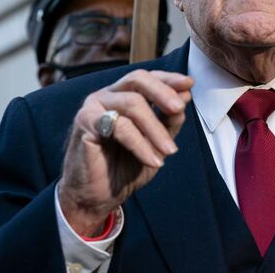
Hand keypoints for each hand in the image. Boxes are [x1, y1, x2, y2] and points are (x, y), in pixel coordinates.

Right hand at [57, 70, 193, 236]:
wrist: (98, 196)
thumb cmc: (124, 167)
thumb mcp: (155, 142)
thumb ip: (168, 120)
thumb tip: (185, 95)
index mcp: (122, 95)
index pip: (147, 78)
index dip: (168, 79)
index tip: (189, 84)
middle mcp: (107, 95)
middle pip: (137, 79)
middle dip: (163, 93)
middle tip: (179, 109)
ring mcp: (93, 106)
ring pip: (132, 103)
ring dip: (156, 129)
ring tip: (170, 151)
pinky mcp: (85, 122)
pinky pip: (120, 127)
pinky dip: (141, 144)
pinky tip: (153, 160)